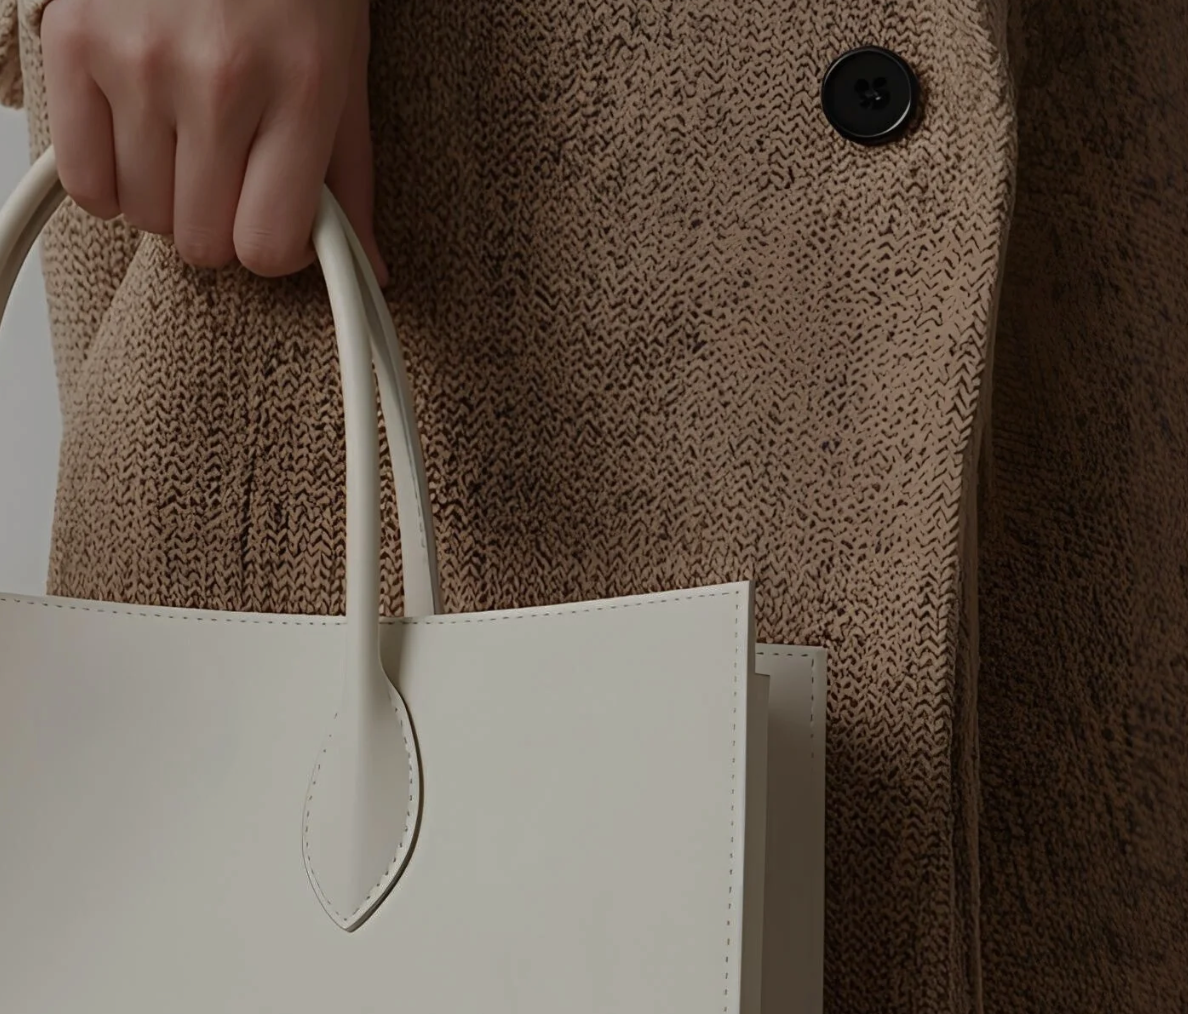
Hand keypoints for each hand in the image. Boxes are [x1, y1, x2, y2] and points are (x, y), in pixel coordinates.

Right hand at [39, 0, 387, 282]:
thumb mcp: (345, 74)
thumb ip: (352, 181)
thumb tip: (371, 273)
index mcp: (302, 89)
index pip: (271, 246)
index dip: (275, 250)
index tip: (276, 224)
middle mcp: (220, 78)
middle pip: (204, 243)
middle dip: (223, 224)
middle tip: (233, 175)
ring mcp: (139, 59)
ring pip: (145, 217)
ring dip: (169, 198)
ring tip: (190, 140)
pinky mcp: (73, 41)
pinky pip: (85, 183)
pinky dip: (111, 181)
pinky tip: (141, 142)